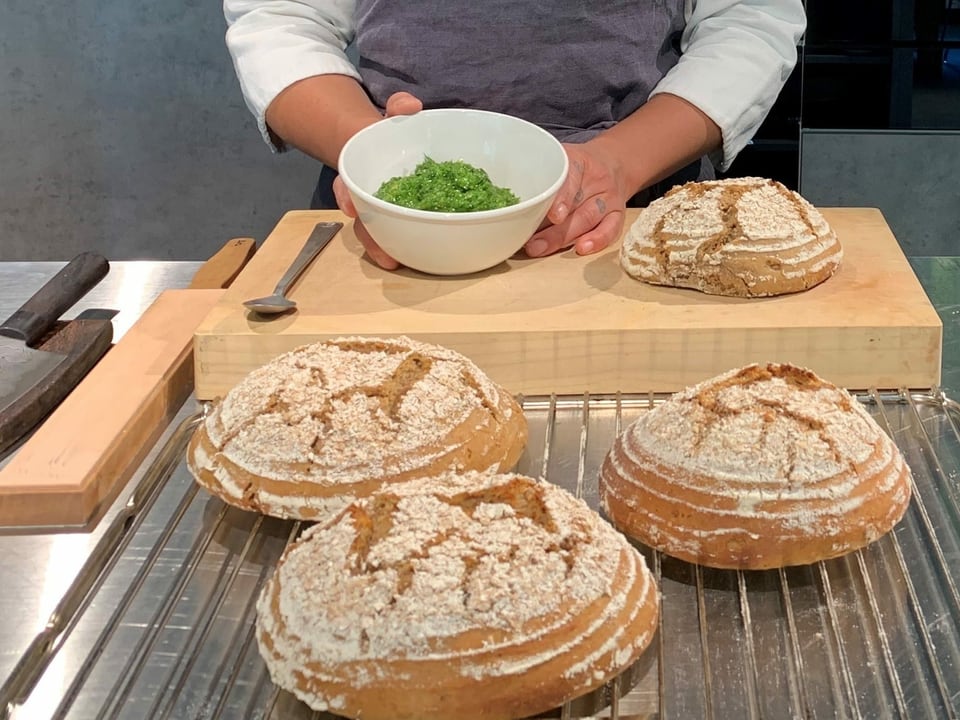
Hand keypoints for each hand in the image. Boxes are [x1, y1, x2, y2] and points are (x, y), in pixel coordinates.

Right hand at [333, 92, 422, 269]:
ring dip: (384, 248)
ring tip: (396, 262)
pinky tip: (414, 257)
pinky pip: (398, 232)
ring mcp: (382, 209)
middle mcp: (366, 195)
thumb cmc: (389, 132)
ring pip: (377, 232)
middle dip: (370, 238)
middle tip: (384, 256)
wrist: (387, 145)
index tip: (348, 209)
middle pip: (361, 220)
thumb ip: (397, 106)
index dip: (346, 197)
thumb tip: (411, 107)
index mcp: (360, 170)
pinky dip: (404, 244)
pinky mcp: (401, 216)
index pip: (346, 185)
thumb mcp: (390, 115)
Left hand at [523, 141, 627, 258]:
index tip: (552, 215)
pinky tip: (582, 249)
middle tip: (532, 244)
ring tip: (542, 249)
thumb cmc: (577, 166)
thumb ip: (538, 173)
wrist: (614, 160)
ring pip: (588, 219)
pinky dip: (598, 240)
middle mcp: (597, 179)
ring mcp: (609, 197)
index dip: (561, 198)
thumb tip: (508, 202)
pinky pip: (611, 228)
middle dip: (553, 229)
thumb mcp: (559, 158)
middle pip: (576, 206)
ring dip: (564, 238)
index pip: (571, 178)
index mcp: (579, 161)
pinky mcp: (618, 213)